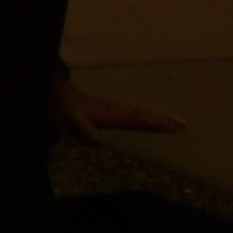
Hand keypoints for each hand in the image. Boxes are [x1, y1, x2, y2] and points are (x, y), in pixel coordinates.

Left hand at [51, 76, 188, 146]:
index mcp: (108, 112)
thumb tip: (97, 141)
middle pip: (141, 114)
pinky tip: (144, 119)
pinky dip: (141, 116)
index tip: (176, 125)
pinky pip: (128, 114)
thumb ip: (81, 128)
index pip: (136, 118)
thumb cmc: (59, 106)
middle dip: (162, 118)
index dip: (155, 122)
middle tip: (183, 122)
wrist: (49, 91)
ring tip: (172, 120)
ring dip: (154, 116)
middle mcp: (112, 109)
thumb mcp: (68, 117)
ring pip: (136, 112)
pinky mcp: (103, 110)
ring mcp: (108, 108)